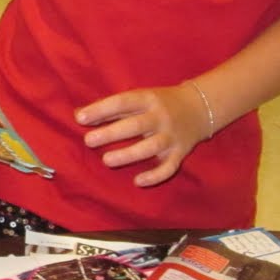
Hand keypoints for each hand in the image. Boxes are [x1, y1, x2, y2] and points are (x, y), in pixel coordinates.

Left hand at [75, 83, 210, 186]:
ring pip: (151, 147)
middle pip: (136, 125)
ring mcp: (172, 136)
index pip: (122, 102)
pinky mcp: (180, 153)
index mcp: (148, 99)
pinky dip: (155, 176)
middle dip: (112, 133)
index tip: (80, 118)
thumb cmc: (159, 103)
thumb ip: (112, 107)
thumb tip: (79, 115)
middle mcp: (161, 117)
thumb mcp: (139, 97)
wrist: (200, 107)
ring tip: (107, 160)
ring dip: (129, 155)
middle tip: (89, 140)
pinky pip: (169, 167)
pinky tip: (137, 181)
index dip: (101, 109)